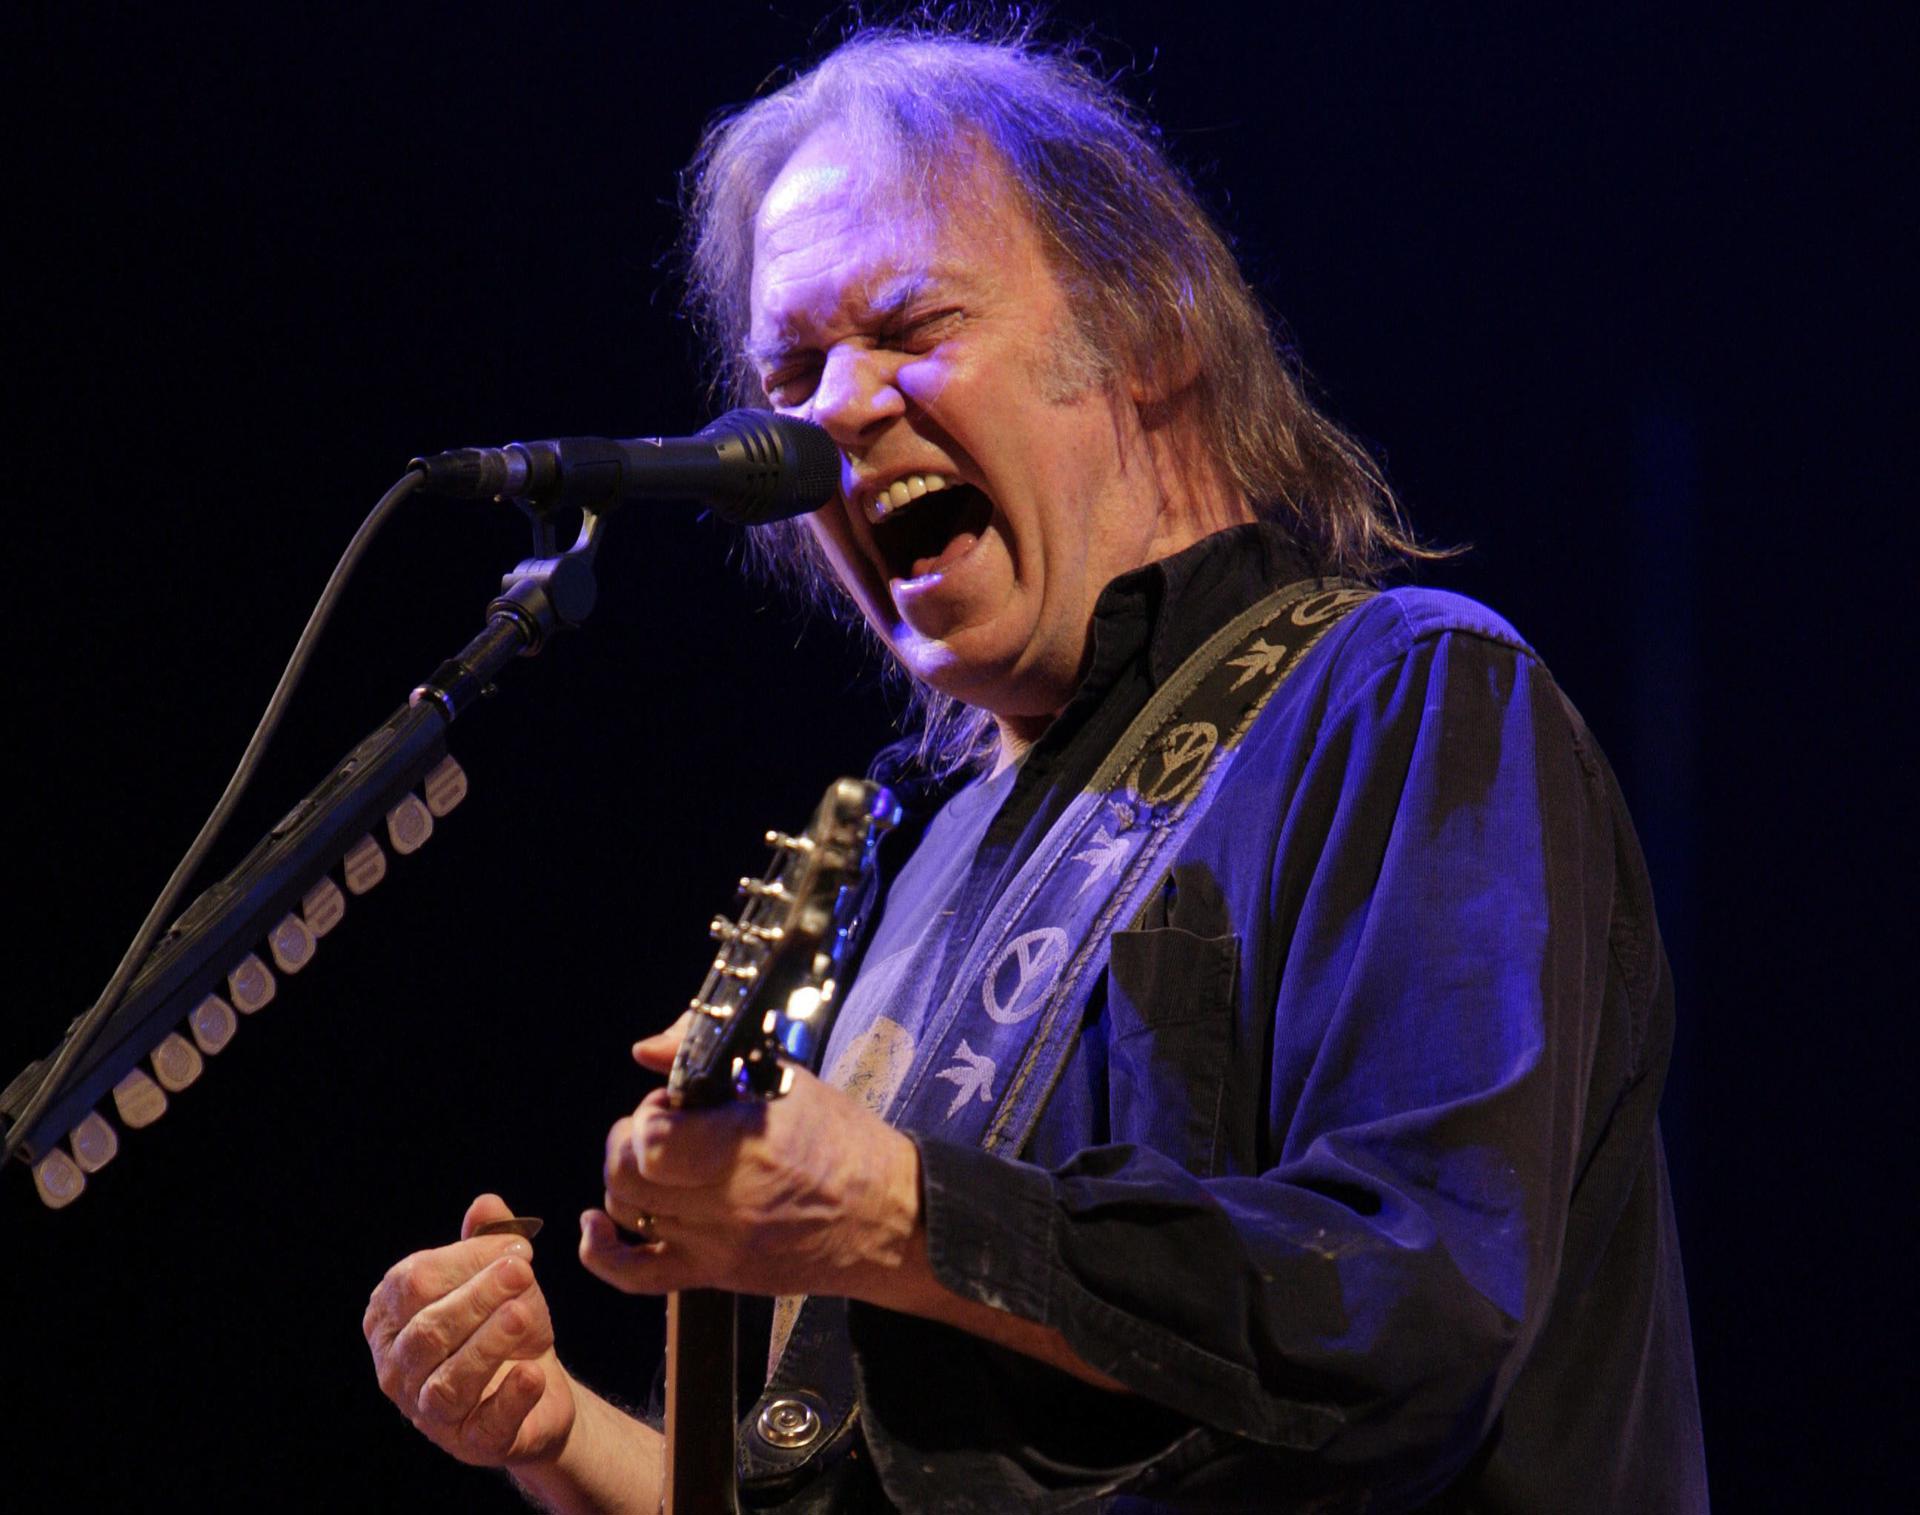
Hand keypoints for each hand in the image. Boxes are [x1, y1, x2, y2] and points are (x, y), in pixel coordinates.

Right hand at [364, 1193, 576, 1467]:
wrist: (537, 1386)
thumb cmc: (502, 1322)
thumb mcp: (498, 1276)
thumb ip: (488, 1241)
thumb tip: (486, 1204)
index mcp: (390, 1319)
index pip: (412, 1283)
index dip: (464, 1259)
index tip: (516, 1248)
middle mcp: (397, 1371)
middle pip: (428, 1331)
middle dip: (477, 1296)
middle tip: (522, 1270)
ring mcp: (429, 1413)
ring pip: (449, 1381)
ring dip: (489, 1343)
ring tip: (524, 1314)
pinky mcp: (472, 1444)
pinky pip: (485, 1424)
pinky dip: (509, 1399)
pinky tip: (533, 1374)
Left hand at [578, 1018, 921, 1299]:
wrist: (888, 1217)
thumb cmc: (844, 1141)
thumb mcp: (788, 1079)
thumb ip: (706, 1054)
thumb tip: (645, 1049)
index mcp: (748, 1147)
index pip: (652, 1141)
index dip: (651, 1114)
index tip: (675, 1102)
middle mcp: (727, 1201)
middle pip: (626, 1177)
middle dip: (629, 1140)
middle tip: (663, 1126)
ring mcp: (717, 1245)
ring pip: (627, 1214)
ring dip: (627, 1179)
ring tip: (659, 1162)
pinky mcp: (715, 1275)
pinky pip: (635, 1276)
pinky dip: (601, 1251)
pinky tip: (597, 1223)